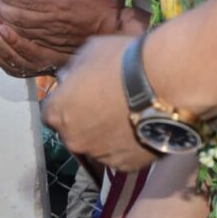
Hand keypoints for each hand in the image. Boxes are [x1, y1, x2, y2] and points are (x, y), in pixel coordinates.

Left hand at [0, 0, 147, 77]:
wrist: (113, 28)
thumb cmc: (98, 2)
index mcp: (57, 1)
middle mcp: (52, 20)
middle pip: (18, 16)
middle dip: (1, 10)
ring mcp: (51, 38)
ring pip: (20, 32)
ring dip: (3, 26)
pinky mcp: (53, 50)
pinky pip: (27, 47)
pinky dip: (12, 42)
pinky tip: (4, 37)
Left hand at [43, 34, 159, 170]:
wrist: (165, 83)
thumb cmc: (123, 61)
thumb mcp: (90, 52)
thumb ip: (73, 71)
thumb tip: (68, 78)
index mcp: (56, 112)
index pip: (52, 112)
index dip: (67, 103)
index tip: (82, 95)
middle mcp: (71, 139)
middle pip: (73, 132)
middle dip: (85, 121)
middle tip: (108, 105)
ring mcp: (98, 155)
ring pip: (97, 146)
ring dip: (106, 135)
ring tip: (129, 116)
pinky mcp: (124, 165)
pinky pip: (121, 156)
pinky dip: (128, 146)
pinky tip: (141, 128)